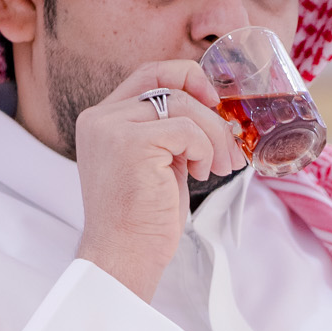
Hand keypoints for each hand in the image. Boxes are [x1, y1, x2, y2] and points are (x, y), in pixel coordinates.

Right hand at [73, 62, 245, 301]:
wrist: (125, 256)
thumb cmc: (144, 219)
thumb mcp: (157, 162)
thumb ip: (169, 131)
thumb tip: (214, 108)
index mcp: (103, 120)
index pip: (149, 74)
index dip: (188, 79)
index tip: (214, 103)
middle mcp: (101, 118)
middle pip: (167, 80)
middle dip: (207, 105)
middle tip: (230, 137)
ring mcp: (112, 128)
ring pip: (183, 104)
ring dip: (214, 135)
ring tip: (220, 166)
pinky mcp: (130, 143)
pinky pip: (186, 129)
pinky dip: (204, 150)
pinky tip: (199, 175)